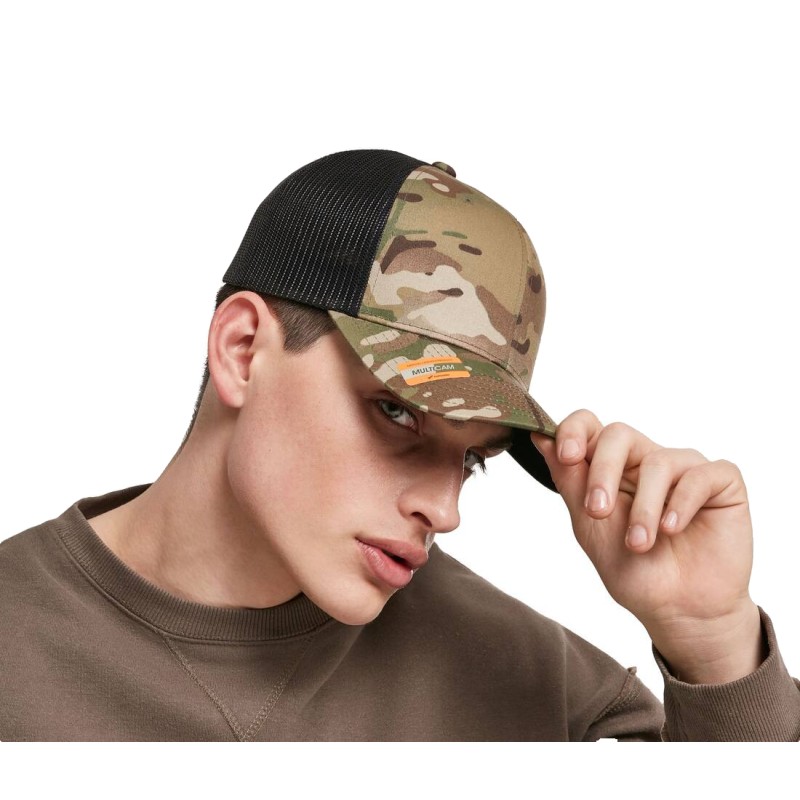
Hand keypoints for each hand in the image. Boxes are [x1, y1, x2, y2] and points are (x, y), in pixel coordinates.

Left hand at [531, 410, 764, 683]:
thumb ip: (570, 481)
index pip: (589, 426)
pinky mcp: (722, 482)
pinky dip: (682, 503)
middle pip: (618, 435)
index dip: (574, 431)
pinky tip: (672, 530)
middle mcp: (647, 461)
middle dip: (603, 472)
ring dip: (643, 508)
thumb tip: (541, 436)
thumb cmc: (635, 571)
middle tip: (598, 512)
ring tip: (639, 544)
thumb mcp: (590, 527)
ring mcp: (685, 469)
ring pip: (659, 460)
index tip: (565, 456)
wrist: (680, 612)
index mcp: (612, 467)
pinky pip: (701, 475)